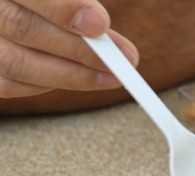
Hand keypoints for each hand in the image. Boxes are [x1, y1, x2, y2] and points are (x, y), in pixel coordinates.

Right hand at [0, 0, 138, 97]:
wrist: (15, 5)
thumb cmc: (44, 0)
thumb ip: (73, 1)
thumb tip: (98, 26)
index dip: (63, 8)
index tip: (100, 24)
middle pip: (22, 28)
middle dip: (78, 49)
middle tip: (121, 60)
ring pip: (15, 63)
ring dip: (70, 75)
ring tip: (111, 77)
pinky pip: (8, 84)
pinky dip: (46, 85)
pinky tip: (78, 79)